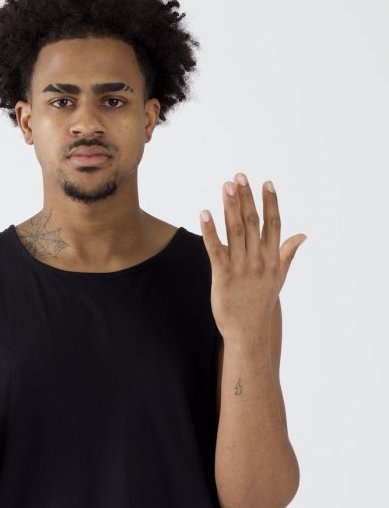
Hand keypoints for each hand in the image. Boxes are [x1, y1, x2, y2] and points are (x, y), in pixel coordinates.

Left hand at [199, 174, 305, 344]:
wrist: (248, 331)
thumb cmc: (261, 303)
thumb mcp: (278, 278)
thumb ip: (288, 253)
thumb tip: (302, 234)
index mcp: (272, 258)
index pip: (273, 224)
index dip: (271, 202)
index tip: (267, 183)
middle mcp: (258, 260)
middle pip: (253, 223)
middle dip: (246, 198)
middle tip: (239, 176)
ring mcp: (241, 268)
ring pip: (235, 231)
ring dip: (230, 207)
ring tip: (226, 186)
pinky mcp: (223, 276)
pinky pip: (215, 249)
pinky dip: (210, 230)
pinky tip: (204, 213)